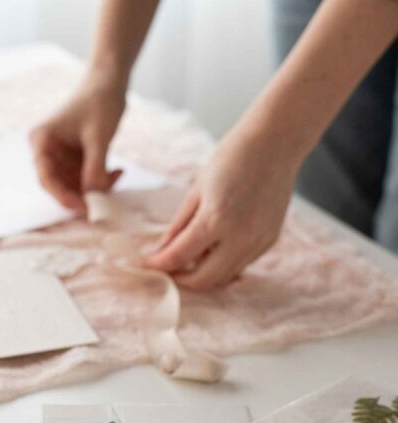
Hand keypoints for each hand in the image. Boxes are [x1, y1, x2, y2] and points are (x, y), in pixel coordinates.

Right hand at [30, 69, 126, 212]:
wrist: (109, 82)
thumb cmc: (99, 101)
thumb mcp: (98, 137)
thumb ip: (94, 168)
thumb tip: (92, 196)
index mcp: (42, 141)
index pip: (46, 178)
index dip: (63, 196)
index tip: (84, 208)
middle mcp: (47, 151)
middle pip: (60, 185)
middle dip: (82, 195)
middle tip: (103, 202)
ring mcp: (62, 156)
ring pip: (75, 185)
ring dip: (96, 188)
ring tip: (117, 175)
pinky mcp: (76, 159)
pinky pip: (86, 178)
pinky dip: (102, 180)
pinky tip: (119, 171)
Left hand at [144, 128, 298, 290]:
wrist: (275, 143)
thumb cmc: (231, 159)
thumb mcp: (196, 191)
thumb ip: (178, 226)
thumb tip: (161, 251)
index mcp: (215, 220)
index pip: (178, 257)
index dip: (159, 265)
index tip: (147, 264)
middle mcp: (239, 238)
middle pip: (203, 280)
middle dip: (180, 280)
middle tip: (167, 270)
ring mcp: (258, 242)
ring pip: (224, 278)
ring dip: (203, 275)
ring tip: (188, 258)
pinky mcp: (270, 241)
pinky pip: (241, 264)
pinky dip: (223, 264)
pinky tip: (213, 248)